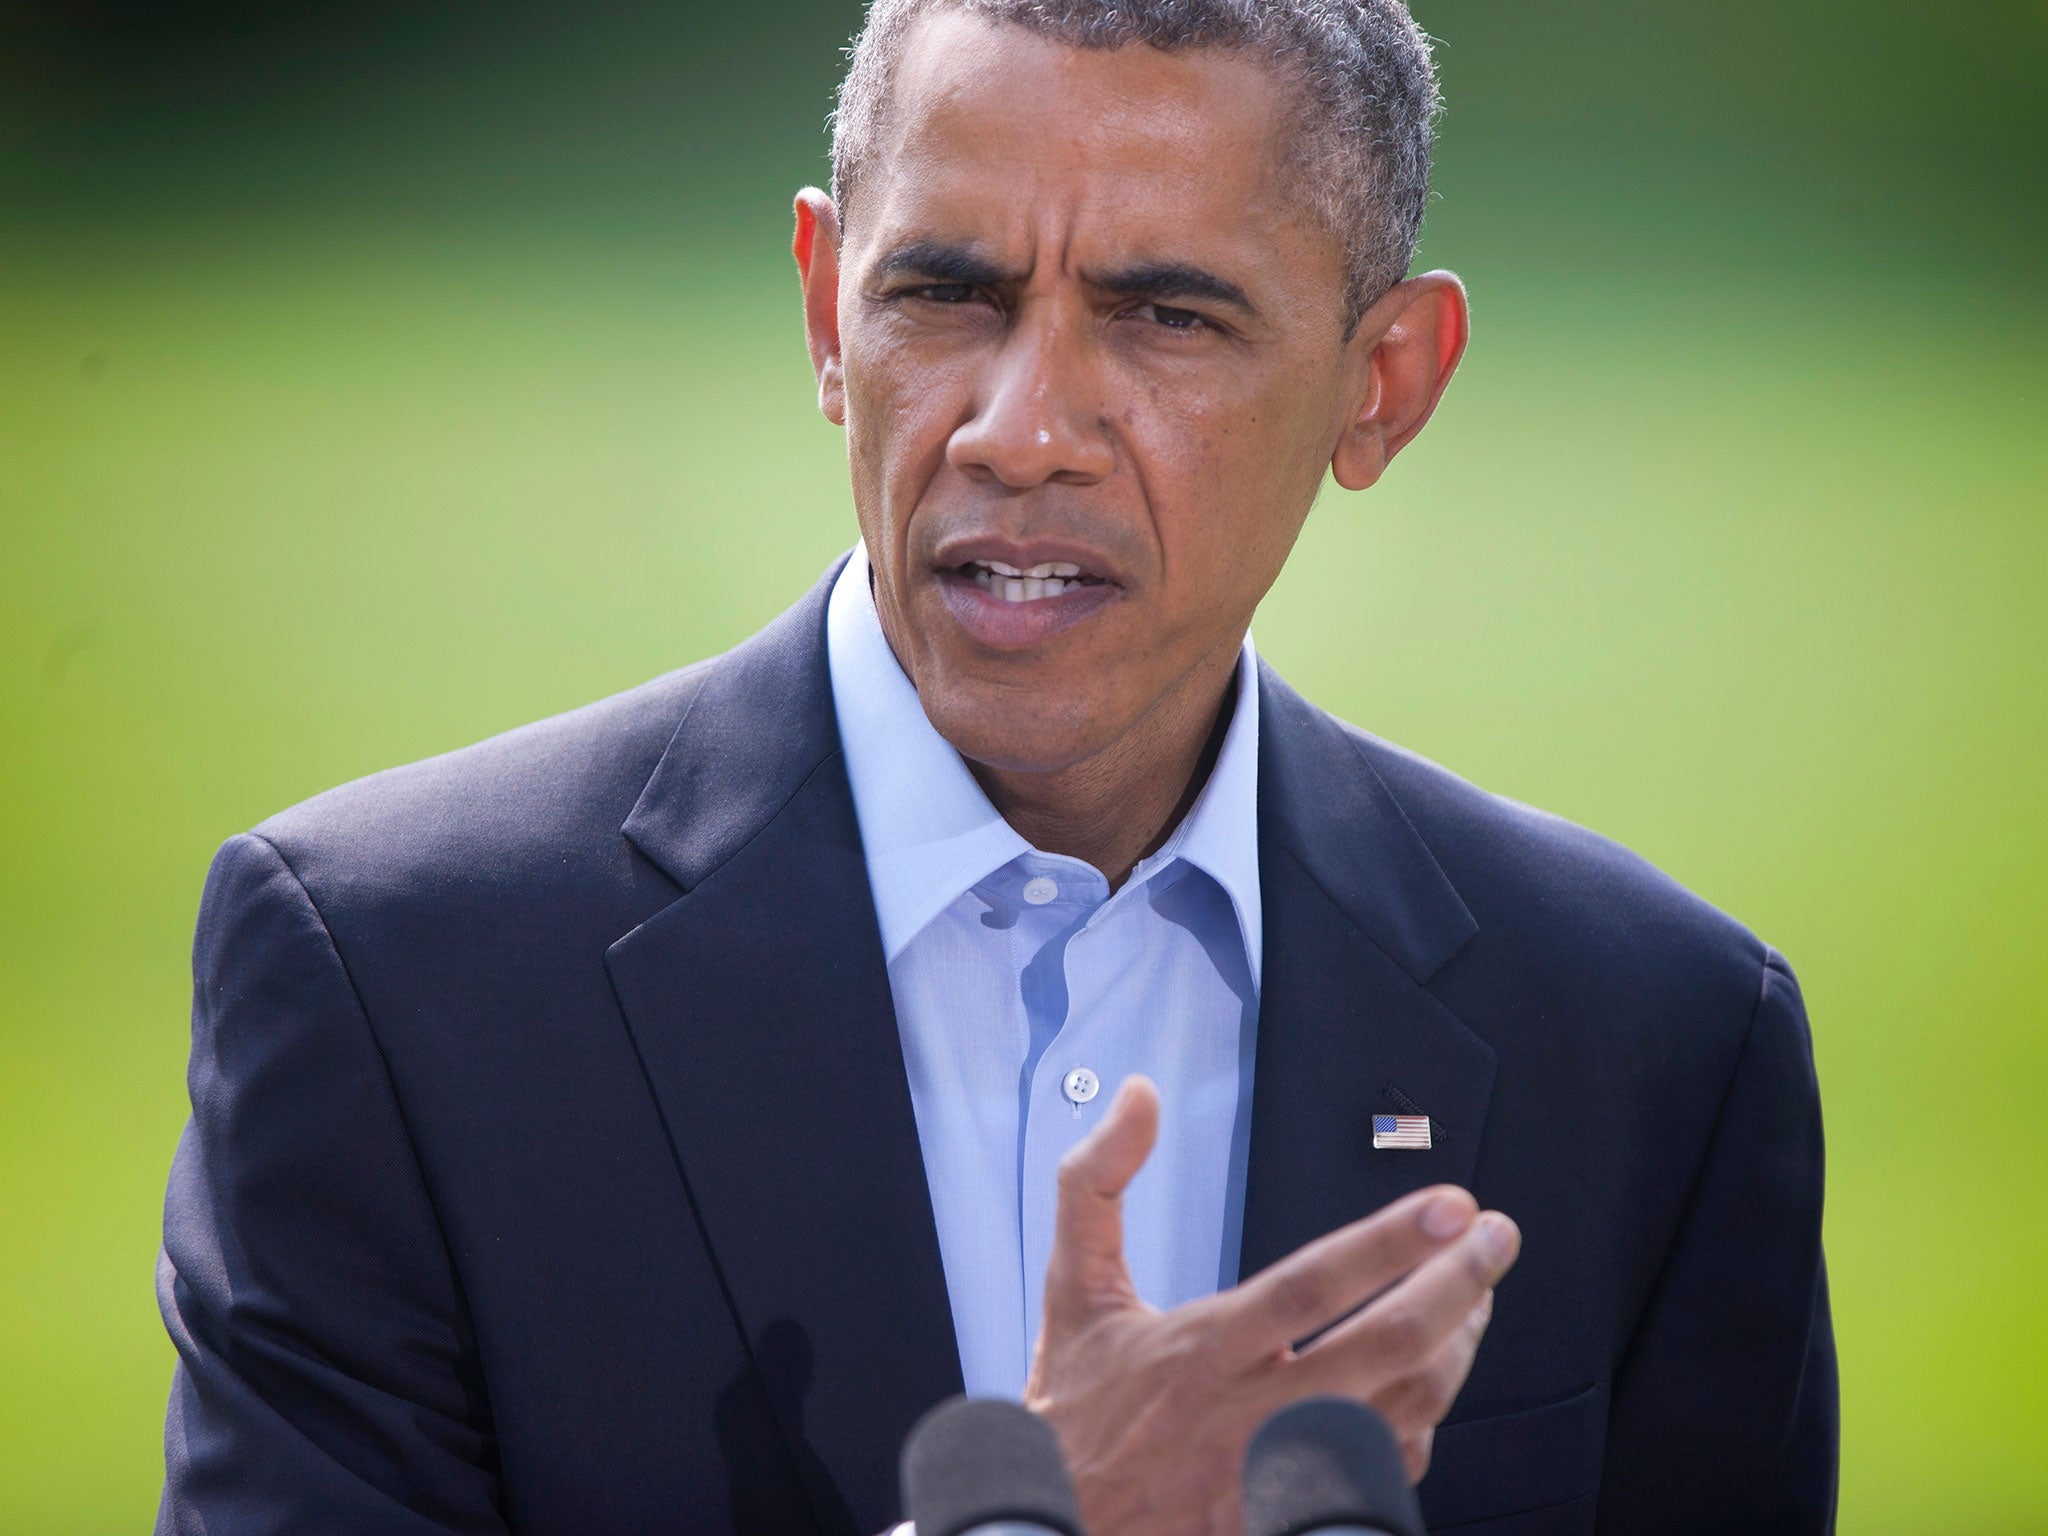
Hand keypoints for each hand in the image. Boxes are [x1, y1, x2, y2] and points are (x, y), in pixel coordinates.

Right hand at [1023, 1077, 1518, 1535]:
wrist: (1059, 1523)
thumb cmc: (1076, 1405)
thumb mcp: (1073, 1285)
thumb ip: (1098, 1181)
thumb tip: (1135, 1096)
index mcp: (1198, 1350)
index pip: (1311, 1286)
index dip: (1390, 1243)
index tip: (1450, 1205)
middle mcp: (1247, 1414)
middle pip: (1382, 1350)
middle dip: (1456, 1286)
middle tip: (1495, 1239)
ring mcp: (1277, 1473)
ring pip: (1402, 1412)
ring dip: (1454, 1350)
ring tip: (1474, 1298)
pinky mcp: (1289, 1513)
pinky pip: (1383, 1471)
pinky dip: (1420, 1423)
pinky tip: (1429, 1383)